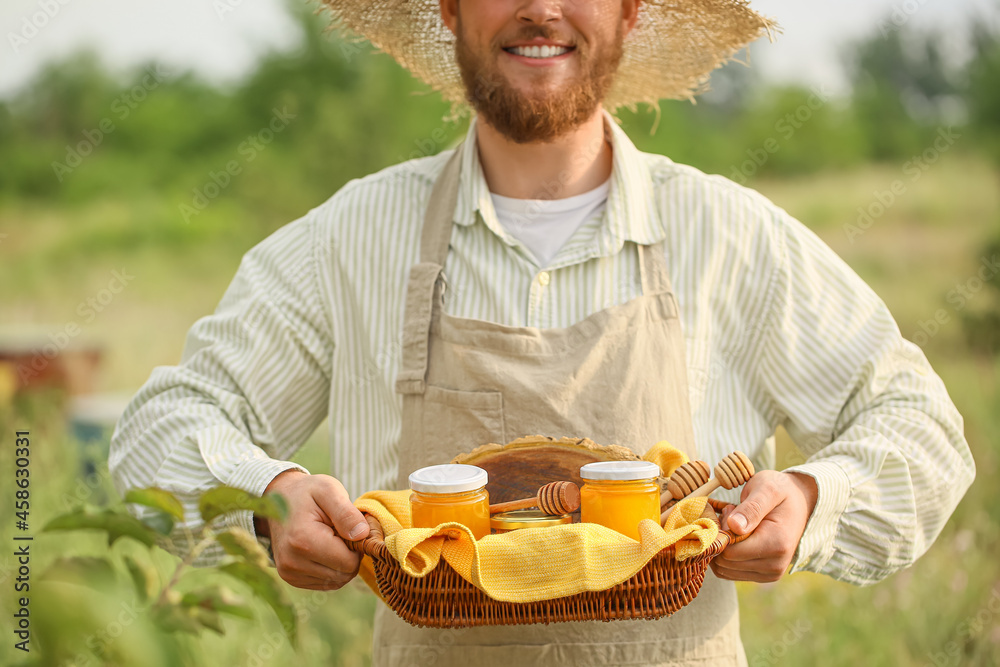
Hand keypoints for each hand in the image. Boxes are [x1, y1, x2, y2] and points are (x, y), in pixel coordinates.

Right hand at [257, 470, 369, 590]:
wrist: (278, 499)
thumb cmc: (308, 492)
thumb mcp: (329, 490)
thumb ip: (347, 513)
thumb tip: (363, 536)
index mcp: (303, 540)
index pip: (348, 563)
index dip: (358, 546)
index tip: (350, 527)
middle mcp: (292, 563)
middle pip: (343, 575)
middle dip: (350, 555)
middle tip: (341, 532)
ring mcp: (289, 573)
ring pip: (336, 581)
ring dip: (341, 562)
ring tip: (331, 538)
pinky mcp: (291, 578)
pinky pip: (325, 582)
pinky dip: (331, 568)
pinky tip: (323, 548)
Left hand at [710, 470, 817, 582]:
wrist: (799, 502)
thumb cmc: (781, 491)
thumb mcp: (767, 490)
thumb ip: (751, 508)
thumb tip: (734, 527)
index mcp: (777, 545)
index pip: (730, 551)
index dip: (722, 530)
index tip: (731, 510)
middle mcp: (775, 565)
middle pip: (725, 562)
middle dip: (722, 538)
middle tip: (733, 515)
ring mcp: (770, 574)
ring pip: (725, 569)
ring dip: (723, 547)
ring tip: (736, 525)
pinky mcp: (763, 576)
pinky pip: (730, 572)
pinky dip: (726, 555)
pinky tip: (737, 536)